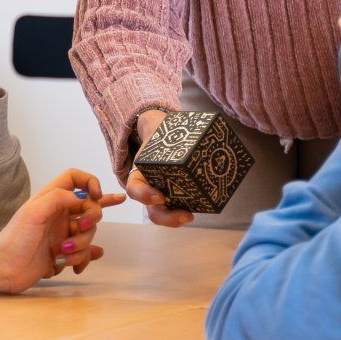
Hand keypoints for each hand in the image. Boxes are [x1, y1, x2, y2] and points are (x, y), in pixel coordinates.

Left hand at [0, 170, 127, 292]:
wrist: (2, 271)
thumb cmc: (13, 239)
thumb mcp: (33, 212)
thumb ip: (58, 198)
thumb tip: (82, 198)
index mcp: (51, 199)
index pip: (76, 179)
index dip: (91, 182)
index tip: (97, 195)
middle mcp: (59, 214)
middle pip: (90, 208)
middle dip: (90, 220)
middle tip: (79, 228)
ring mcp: (62, 234)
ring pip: (88, 234)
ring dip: (81, 245)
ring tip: (62, 254)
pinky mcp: (63, 253)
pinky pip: (84, 253)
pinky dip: (83, 259)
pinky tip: (77, 267)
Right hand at [127, 109, 193, 227]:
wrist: (163, 136)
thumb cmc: (161, 135)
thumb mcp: (157, 130)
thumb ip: (162, 126)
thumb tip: (181, 120)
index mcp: (140, 174)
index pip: (136, 190)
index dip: (145, 196)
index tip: (161, 197)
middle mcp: (150, 189)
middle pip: (153, 211)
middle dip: (167, 217)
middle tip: (186, 216)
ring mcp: (163, 195)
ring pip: (164, 215)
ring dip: (176, 219)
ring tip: (191, 216)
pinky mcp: (177, 196)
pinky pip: (180, 207)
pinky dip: (188, 209)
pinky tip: (205, 205)